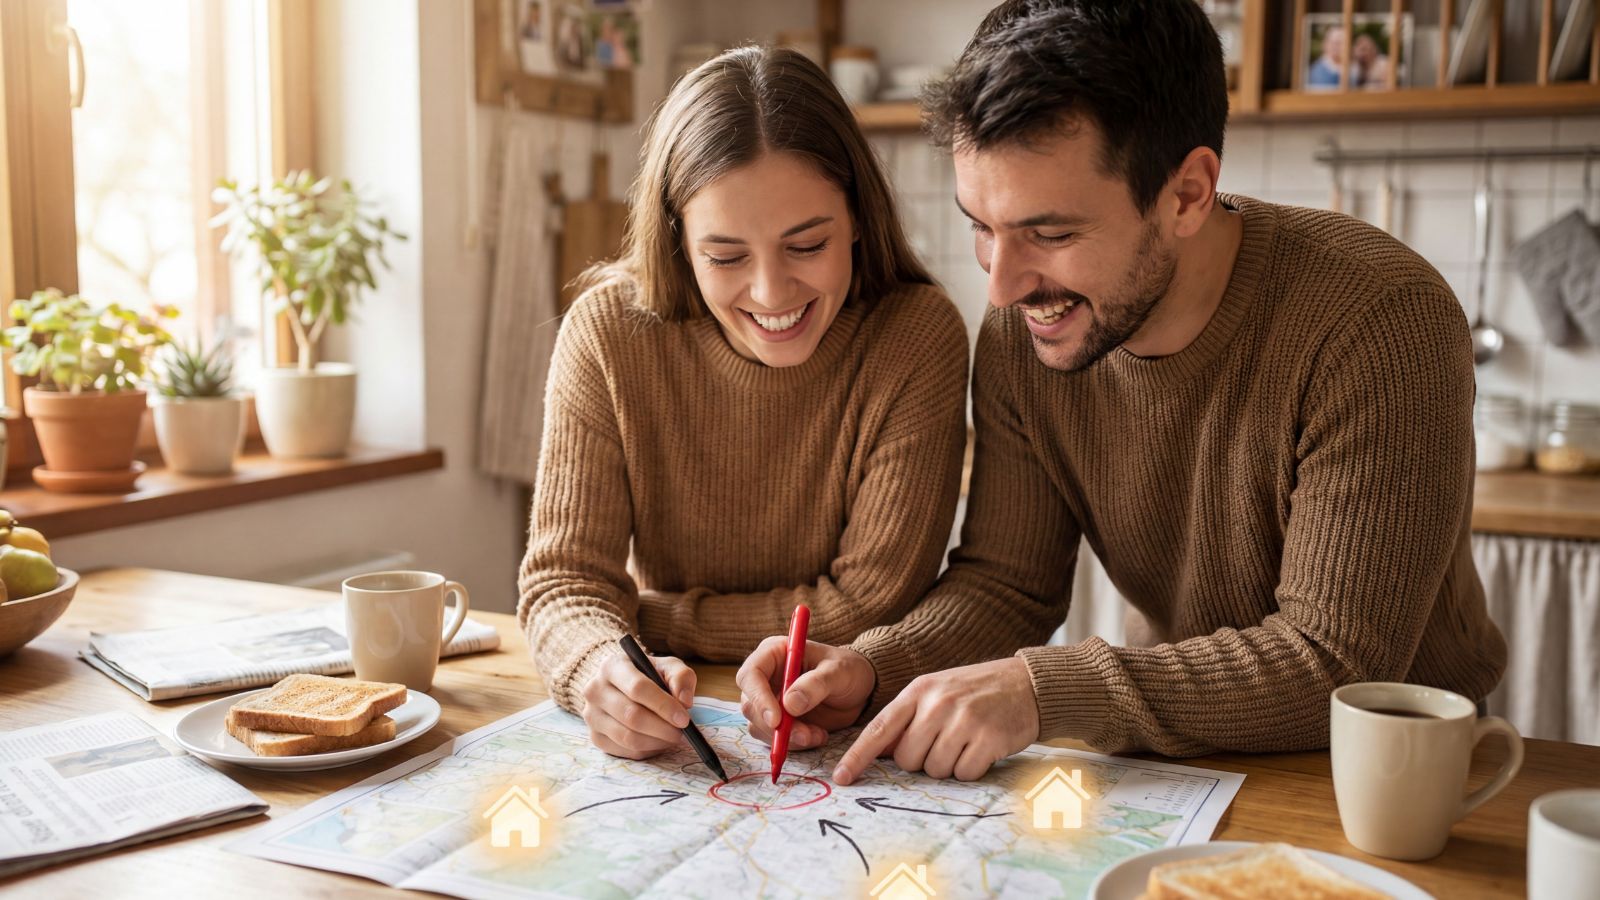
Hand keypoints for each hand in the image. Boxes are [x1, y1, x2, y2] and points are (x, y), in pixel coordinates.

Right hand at [581, 651, 694, 758]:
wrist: (622, 686)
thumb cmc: (649, 675)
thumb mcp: (668, 667)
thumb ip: (680, 677)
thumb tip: (684, 701)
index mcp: (612, 667)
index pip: (637, 688)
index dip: (663, 706)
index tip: (684, 718)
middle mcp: (595, 690)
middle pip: (632, 716)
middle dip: (662, 728)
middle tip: (683, 732)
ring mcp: (591, 716)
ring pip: (627, 737)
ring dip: (657, 741)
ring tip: (674, 737)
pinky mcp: (595, 737)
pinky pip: (625, 751)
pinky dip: (647, 750)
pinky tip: (659, 742)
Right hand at [735, 636, 874, 750]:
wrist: (859, 691)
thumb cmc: (848, 670)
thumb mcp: (839, 672)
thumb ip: (816, 684)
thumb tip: (789, 704)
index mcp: (774, 653)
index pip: (751, 675)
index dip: (758, 698)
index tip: (777, 720)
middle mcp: (766, 677)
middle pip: (751, 705)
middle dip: (775, 726)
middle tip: (805, 735)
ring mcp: (769, 701)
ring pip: (760, 726)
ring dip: (786, 738)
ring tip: (818, 734)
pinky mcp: (777, 722)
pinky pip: (773, 739)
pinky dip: (794, 744)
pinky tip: (818, 736)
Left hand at [833, 657, 1038, 783]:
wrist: (1026, 683)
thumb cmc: (975, 692)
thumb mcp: (937, 692)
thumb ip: (908, 718)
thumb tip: (879, 752)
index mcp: (919, 691)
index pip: (879, 728)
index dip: (858, 756)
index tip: (841, 777)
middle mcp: (938, 703)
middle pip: (908, 759)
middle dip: (922, 761)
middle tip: (944, 742)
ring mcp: (963, 720)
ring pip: (935, 769)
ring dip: (949, 765)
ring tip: (966, 741)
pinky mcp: (988, 738)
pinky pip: (964, 774)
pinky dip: (971, 769)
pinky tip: (982, 748)